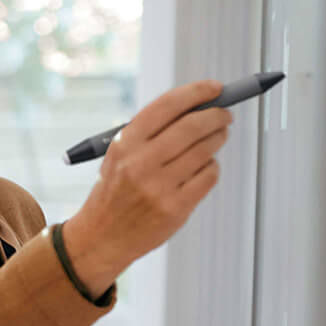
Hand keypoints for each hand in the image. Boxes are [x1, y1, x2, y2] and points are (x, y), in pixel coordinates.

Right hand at [63, 79, 232, 292]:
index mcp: (124, 144)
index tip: (215, 88)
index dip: (196, 92)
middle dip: (216, 116)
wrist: (101, 237)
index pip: (166, 106)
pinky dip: (212, 168)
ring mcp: (159, 187)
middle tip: (224, 115)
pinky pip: (209, 176)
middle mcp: (140, 163)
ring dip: (218, 139)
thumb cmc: (115, 191)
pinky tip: (203, 168)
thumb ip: (152, 133)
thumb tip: (197, 107)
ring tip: (217, 137)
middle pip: (192, 126)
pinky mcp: (176, 207)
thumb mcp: (119, 156)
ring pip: (206, 150)